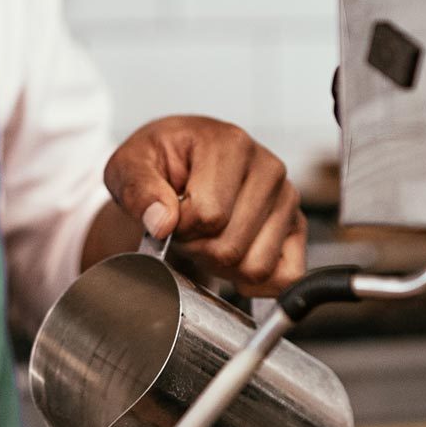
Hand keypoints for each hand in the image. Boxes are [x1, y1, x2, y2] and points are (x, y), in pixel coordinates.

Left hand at [103, 115, 306, 295]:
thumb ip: (138, 190)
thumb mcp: (129, 166)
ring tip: (208, 237)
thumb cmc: (158, 163)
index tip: (170, 214)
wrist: (178, 164)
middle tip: (186, 230)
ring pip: (256, 266)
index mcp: (230, 144)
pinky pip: (286, 276)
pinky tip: (233, 262)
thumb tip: (162, 221)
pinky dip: (257, 283)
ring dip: (223, 266)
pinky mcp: (296, 225)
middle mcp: (267, 168)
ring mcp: (286, 198)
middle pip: (231, 246)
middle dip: (198, 249)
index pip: (207, 214)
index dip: (179, 228)